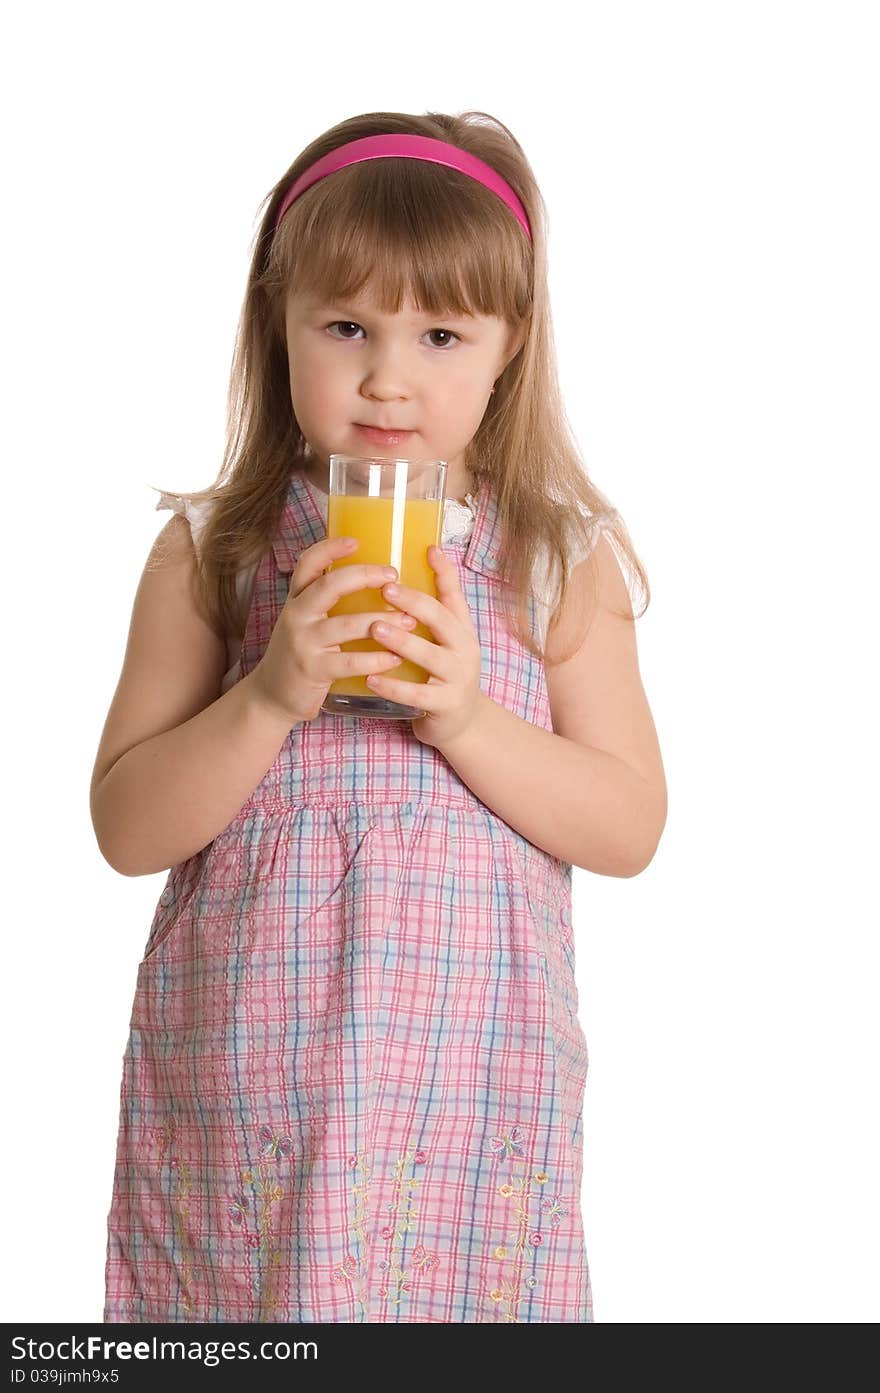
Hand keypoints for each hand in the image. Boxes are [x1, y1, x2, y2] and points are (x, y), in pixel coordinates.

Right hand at [250, 536, 416, 724]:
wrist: (272, 695)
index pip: (307, 564)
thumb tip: (369, 579)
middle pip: (329, 586)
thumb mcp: (305, 622)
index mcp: (296, 600)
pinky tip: (395, 658)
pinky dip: (375, 659)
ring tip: (410, 621)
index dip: (330, 548)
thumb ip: (327, 603)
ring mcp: (303, 643)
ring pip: (345, 625)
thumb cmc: (300, 654)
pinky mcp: (313, 670)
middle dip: (364, 576)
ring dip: (382, 621)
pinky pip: (349, 662)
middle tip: (393, 575)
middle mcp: (296, 616)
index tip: (356, 541)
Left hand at [363, 544, 483, 747]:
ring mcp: (458, 678)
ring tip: (376, 627)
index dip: (445, 572)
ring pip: (430, 655)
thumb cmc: (443, 675)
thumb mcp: (444, 641)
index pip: (455, 595)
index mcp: (462, 630)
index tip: (429, 549)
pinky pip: (417, 694)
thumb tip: (409, 574)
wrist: (462, 724)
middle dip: (414, 602)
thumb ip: (431, 613)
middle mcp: (465, 649)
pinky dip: (394, 685)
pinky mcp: (446, 704)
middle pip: (442, 619)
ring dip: (403, 641)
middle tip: (386, 588)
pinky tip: (371, 677)